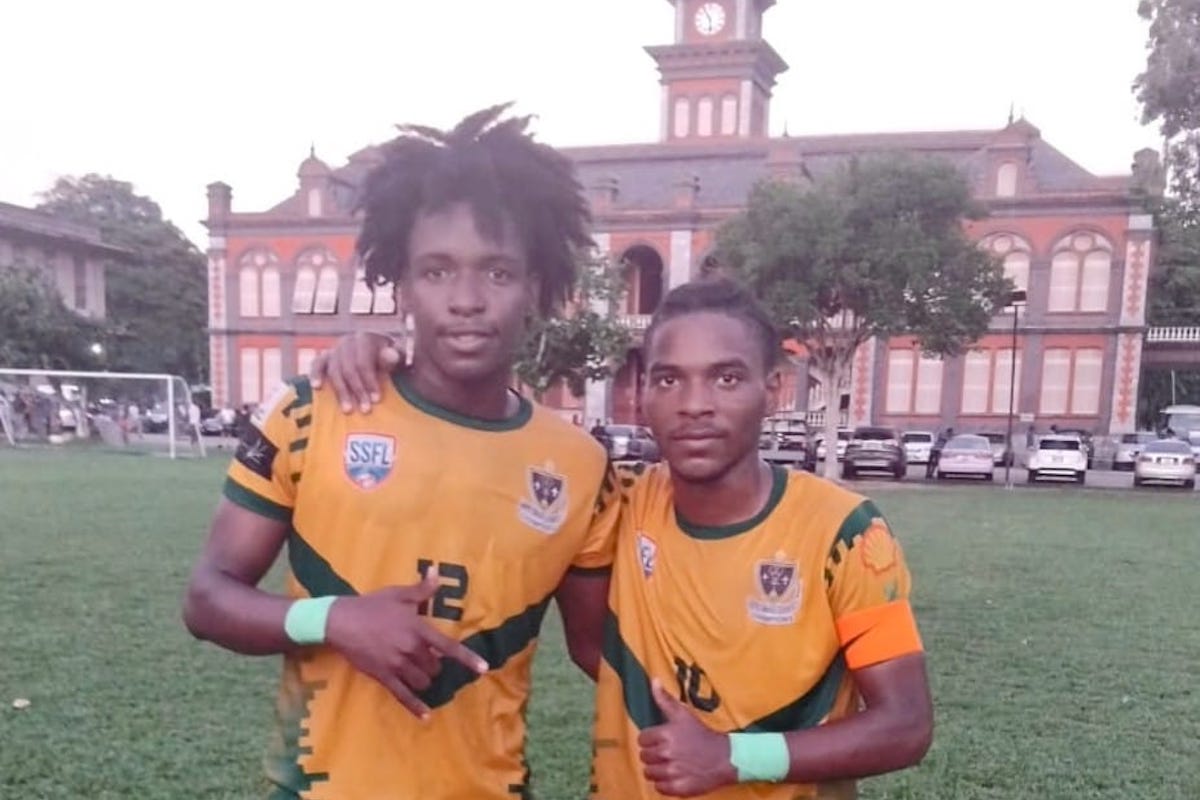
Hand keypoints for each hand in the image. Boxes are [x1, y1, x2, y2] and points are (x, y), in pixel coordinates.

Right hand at [309, 332, 400, 413]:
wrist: (378, 354)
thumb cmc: (390, 359)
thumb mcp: (397, 356)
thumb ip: (396, 356)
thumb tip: (391, 354)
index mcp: (366, 338)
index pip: (364, 362)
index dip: (370, 381)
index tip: (377, 400)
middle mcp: (348, 341)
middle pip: (349, 369)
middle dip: (357, 391)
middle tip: (366, 410)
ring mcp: (334, 348)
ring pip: (334, 371)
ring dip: (341, 392)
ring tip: (348, 410)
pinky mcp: (324, 357)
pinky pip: (317, 364)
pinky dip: (315, 374)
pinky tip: (316, 387)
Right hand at [325, 570, 487, 717]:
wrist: (341, 622)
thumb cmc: (371, 606)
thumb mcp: (398, 594)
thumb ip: (422, 589)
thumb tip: (437, 571)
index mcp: (418, 629)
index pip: (448, 646)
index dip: (467, 658)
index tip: (484, 669)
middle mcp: (411, 649)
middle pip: (435, 667)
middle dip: (434, 664)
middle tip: (425, 657)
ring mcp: (397, 665)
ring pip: (423, 681)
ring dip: (425, 679)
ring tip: (418, 672)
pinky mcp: (384, 677)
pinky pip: (403, 696)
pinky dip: (416, 707)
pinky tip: (426, 717)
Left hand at [638, 680, 736, 796]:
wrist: (726, 757)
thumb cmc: (703, 734)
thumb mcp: (684, 714)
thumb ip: (665, 699)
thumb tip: (654, 681)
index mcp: (667, 734)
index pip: (642, 739)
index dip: (650, 740)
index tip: (659, 740)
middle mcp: (668, 753)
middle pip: (644, 757)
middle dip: (653, 754)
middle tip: (665, 753)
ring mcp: (673, 772)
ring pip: (649, 773)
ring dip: (656, 770)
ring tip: (668, 764)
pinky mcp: (679, 788)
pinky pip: (659, 788)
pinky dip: (664, 784)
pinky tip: (673, 776)